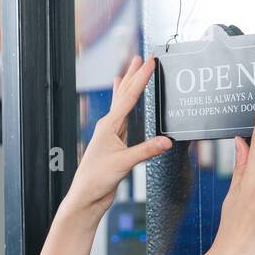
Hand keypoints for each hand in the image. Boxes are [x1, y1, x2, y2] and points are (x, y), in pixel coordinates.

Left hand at [66, 55, 173, 214]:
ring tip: (132, 72)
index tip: (150, 62)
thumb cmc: (97, 180)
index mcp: (108, 126)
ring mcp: (111, 136)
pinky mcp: (115, 146)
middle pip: (123, 95)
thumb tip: (167, 141)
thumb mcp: (124, 163)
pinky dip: (127, 108)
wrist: (87, 197)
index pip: (128, 97)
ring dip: (129, 88)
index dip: (141, 78)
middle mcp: (108, 127)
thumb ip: (146, 151)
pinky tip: (126, 105)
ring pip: (122, 105)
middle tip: (141, 58)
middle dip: (133, 75)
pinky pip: (124, 120)